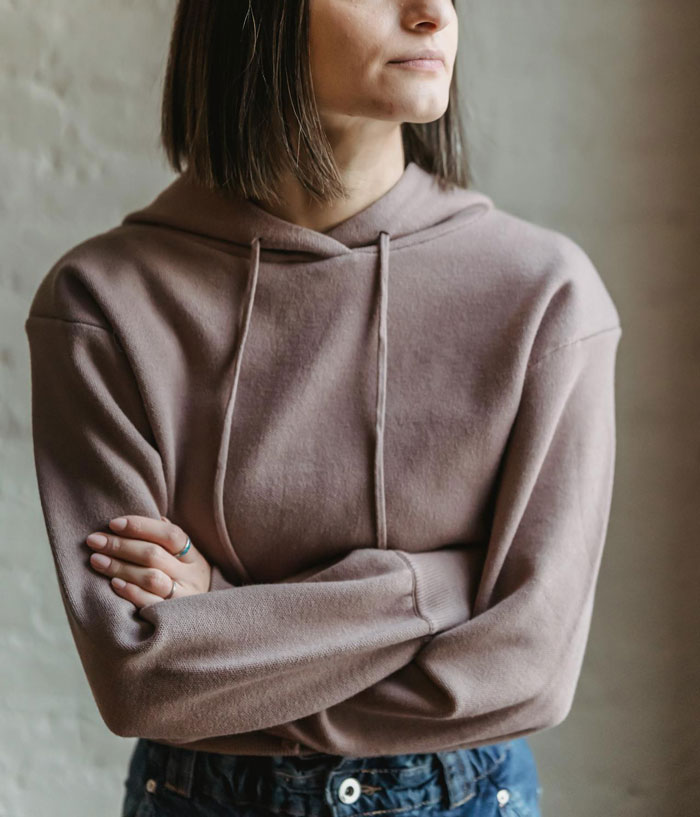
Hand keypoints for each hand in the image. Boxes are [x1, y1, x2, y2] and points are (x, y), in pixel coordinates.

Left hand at [85, 514, 211, 609]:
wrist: (201, 628)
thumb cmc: (184, 586)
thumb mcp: (186, 563)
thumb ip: (170, 542)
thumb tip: (154, 517)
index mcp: (194, 558)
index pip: (171, 535)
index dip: (142, 526)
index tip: (114, 523)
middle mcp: (192, 577)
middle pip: (155, 555)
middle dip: (121, 545)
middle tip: (94, 540)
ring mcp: (183, 598)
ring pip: (151, 578)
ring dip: (120, 567)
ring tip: (96, 560)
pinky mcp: (171, 619)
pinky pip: (150, 604)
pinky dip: (131, 592)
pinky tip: (113, 583)